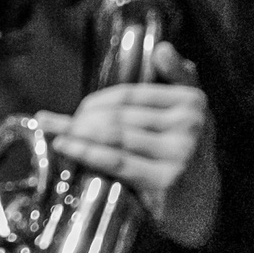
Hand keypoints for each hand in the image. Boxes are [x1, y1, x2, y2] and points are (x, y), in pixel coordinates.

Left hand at [36, 43, 213, 241]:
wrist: (201, 205)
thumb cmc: (184, 152)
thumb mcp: (189, 113)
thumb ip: (176, 78)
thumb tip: (163, 48)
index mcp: (192, 101)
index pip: (129, 95)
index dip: (96, 101)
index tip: (75, 108)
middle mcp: (190, 124)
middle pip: (117, 116)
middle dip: (80, 119)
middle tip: (53, 123)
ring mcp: (180, 153)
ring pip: (112, 136)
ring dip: (75, 133)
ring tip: (52, 131)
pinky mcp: (166, 179)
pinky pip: (115, 160)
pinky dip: (85, 152)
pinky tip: (64, 146)